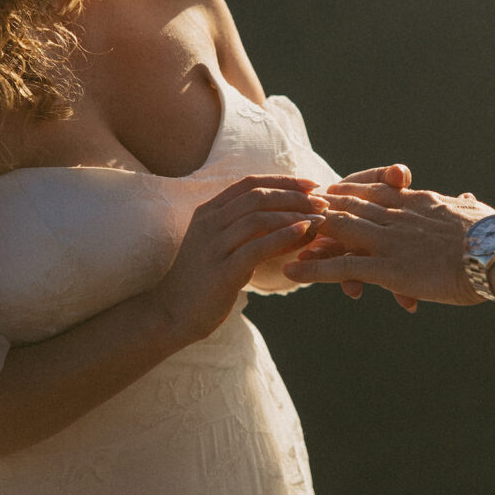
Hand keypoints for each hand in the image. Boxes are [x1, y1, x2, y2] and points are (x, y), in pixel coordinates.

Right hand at [153, 175, 326, 343]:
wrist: (171, 314)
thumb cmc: (203, 282)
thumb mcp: (223, 248)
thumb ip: (246, 231)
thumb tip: (289, 220)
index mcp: (207, 212)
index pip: (249, 184)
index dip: (283, 180)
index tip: (311, 184)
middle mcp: (208, 223)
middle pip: (256, 196)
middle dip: (294, 195)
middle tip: (322, 201)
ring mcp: (212, 246)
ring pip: (258, 218)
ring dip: (294, 215)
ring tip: (320, 218)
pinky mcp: (221, 271)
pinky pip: (257, 247)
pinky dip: (284, 237)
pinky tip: (305, 233)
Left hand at [284, 183, 494, 306]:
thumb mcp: (477, 214)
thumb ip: (466, 205)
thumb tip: (470, 198)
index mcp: (417, 202)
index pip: (374, 192)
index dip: (346, 191)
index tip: (325, 191)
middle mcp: (397, 216)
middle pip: (347, 206)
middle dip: (316, 208)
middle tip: (288, 210)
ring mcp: (389, 241)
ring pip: (337, 231)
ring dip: (306, 233)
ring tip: (277, 237)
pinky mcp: (389, 268)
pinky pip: (342, 267)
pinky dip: (313, 269)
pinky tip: (290, 272)